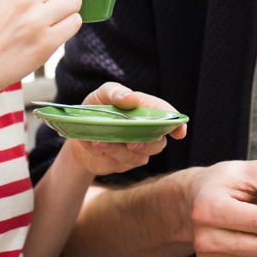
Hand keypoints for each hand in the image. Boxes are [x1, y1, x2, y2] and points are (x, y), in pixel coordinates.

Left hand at [64, 83, 184, 176]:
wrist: (78, 131)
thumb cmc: (96, 109)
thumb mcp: (102, 94)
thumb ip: (116, 92)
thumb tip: (131, 98)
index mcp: (147, 113)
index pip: (168, 119)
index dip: (177, 126)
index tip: (179, 133)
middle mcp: (146, 135)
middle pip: (158, 145)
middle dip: (146, 145)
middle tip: (131, 142)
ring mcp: (134, 152)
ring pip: (136, 157)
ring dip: (117, 149)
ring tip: (99, 140)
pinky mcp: (119, 164)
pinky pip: (115, 163)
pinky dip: (102, 153)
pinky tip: (90, 142)